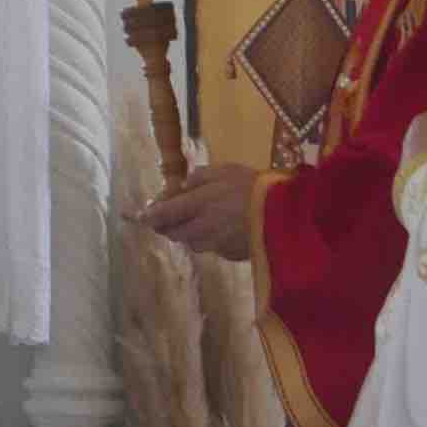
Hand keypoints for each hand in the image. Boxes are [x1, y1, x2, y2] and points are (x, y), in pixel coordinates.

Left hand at [139, 162, 256, 260]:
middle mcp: (202, 229)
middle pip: (175, 234)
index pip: (164, 214)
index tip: (141, 217)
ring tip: (198, 223)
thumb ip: (199, 178)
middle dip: (168, 227)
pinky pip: (214, 248)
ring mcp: (216, 245)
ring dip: (190, 235)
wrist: (285, 215)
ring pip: (193, 243)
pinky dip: (212, 240)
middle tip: (167, 220)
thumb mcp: (224, 171)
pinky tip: (223, 230)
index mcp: (198, 205)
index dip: (151, 216)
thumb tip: (182, 186)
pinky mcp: (231, 255)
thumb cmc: (254, 187)